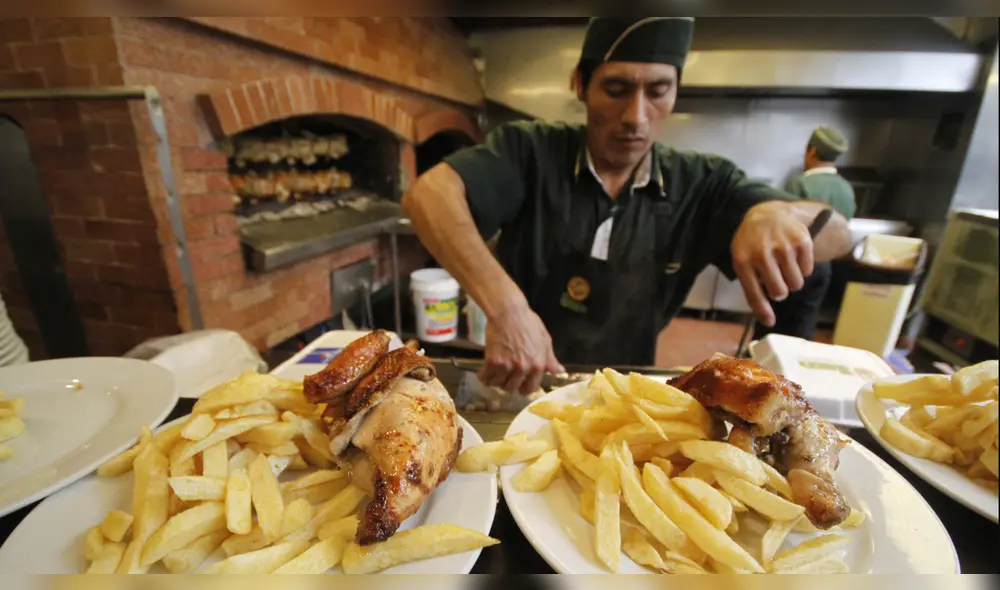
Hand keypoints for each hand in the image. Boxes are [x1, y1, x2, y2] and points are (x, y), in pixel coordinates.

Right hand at [479, 302, 564, 394]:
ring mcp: (507, 365)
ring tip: (494, 374)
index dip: (523, 388)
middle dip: (508, 384)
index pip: (530, 388)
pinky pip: (486, 377)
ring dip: (495, 381)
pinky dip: (483, 377)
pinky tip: (483, 373)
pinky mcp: (492, 361)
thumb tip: (559, 371)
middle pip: (512, 388)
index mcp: (538, 365)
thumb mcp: (545, 340)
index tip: (518, 385)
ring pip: (498, 384)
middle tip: (504, 377)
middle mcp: (523, 368)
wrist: (509, 312)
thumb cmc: (528, 323)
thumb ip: (550, 359)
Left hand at [731, 201, 814, 326]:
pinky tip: (792, 256)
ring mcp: (783, 245)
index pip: (754, 292)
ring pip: (796, 284)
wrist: (767, 215)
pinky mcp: (801, 240)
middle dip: (779, 291)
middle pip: (780, 291)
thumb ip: (752, 290)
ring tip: (783, 267)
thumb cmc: (752, 246)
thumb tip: (768, 321)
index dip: (763, 310)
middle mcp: (762, 252)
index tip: (770, 322)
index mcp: (743, 260)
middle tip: (776, 281)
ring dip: (792, 280)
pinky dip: (802, 268)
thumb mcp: (743, 262)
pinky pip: (807, 271)